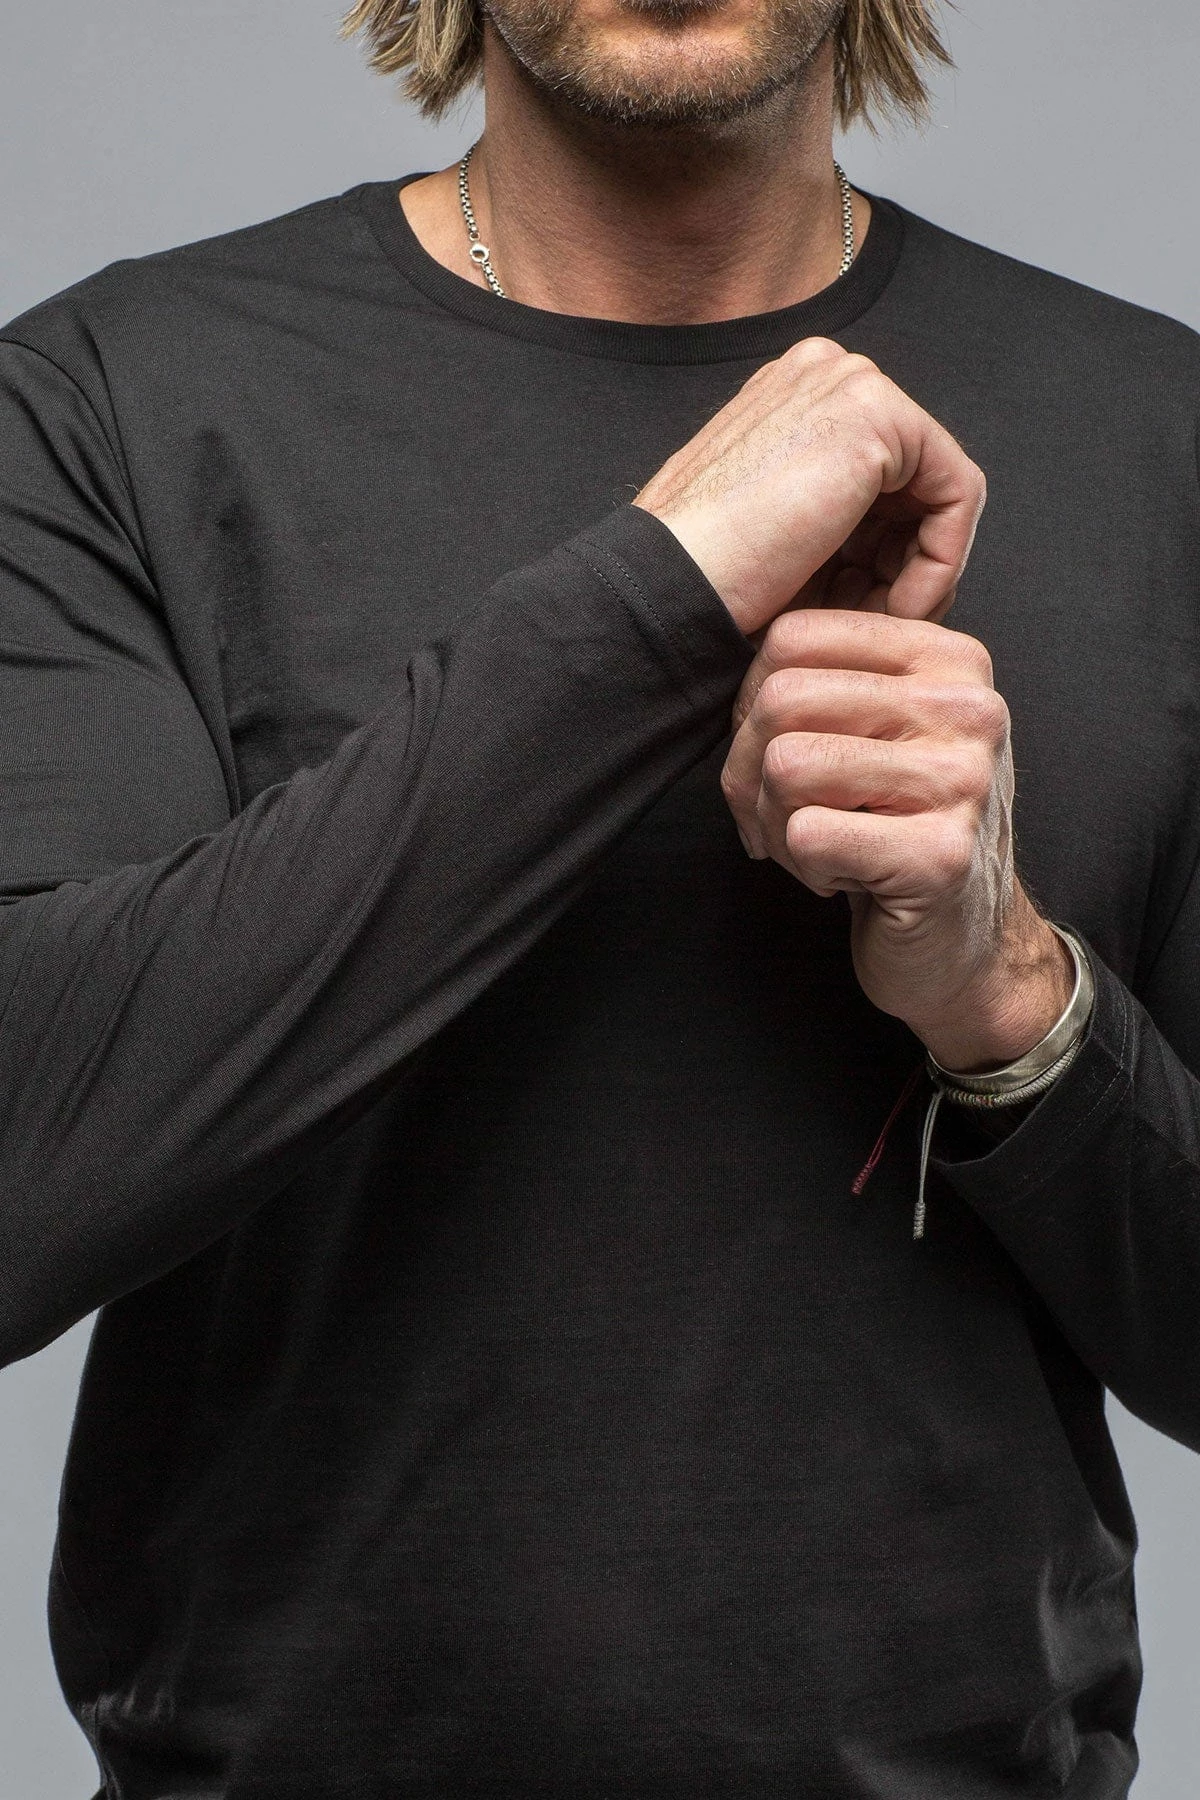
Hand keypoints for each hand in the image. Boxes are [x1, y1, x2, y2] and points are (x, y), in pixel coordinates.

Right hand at [633, 337, 985, 637]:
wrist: (672, 583)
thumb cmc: (705, 574)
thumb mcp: (777, 531)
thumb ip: (832, 518)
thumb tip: (894, 554)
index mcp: (793, 396)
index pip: (881, 475)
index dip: (883, 553)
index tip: (864, 611)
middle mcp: (824, 373)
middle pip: (914, 480)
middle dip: (905, 563)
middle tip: (878, 623)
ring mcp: (851, 383)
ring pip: (940, 491)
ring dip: (921, 572)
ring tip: (880, 623)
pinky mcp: (879, 415)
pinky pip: (957, 495)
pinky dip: (941, 562)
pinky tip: (898, 608)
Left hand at [720, 609, 1073, 1071]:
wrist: (964, 942)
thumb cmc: (900, 828)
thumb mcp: (877, 731)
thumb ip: (823, 679)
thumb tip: (727, 650)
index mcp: (950, 660)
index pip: (794, 636)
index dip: (750, 702)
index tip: (771, 753)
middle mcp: (969, 709)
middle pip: (781, 698)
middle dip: (751, 770)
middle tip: (781, 815)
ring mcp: (963, 781)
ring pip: (785, 766)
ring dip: (778, 822)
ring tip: (821, 845)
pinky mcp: (940, 855)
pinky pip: (807, 834)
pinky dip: (803, 865)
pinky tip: (845, 876)